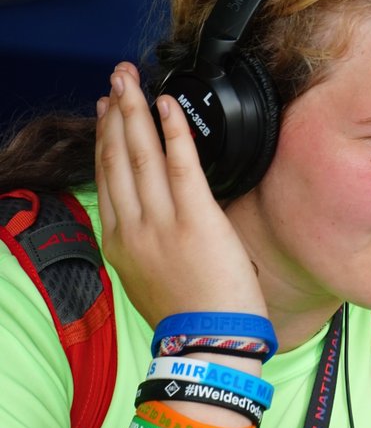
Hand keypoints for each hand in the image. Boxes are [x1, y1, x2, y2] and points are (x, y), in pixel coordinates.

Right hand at [95, 63, 266, 326]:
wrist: (209, 348)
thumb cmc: (191, 319)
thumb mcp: (150, 280)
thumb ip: (147, 247)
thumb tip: (155, 224)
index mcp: (119, 243)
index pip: (107, 179)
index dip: (105, 140)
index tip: (106, 111)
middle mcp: (133, 228)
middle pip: (118, 158)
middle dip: (116, 113)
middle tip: (116, 79)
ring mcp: (162, 222)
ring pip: (141, 154)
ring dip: (136, 111)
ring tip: (132, 80)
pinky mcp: (196, 219)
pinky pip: (181, 164)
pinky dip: (173, 130)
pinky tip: (167, 105)